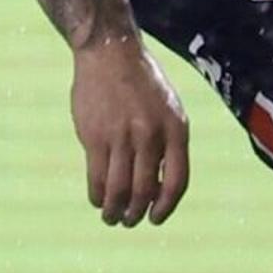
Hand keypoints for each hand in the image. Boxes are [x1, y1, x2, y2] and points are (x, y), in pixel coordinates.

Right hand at [73, 33, 187, 227]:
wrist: (110, 51)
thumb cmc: (142, 82)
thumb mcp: (168, 108)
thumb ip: (167, 144)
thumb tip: (158, 187)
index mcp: (176, 129)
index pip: (177, 182)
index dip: (166, 208)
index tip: (155, 218)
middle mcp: (150, 135)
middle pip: (145, 191)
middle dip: (136, 214)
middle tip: (129, 220)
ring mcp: (121, 136)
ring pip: (119, 190)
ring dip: (114, 211)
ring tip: (111, 217)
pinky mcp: (94, 136)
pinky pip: (96, 177)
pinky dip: (97, 195)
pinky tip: (97, 198)